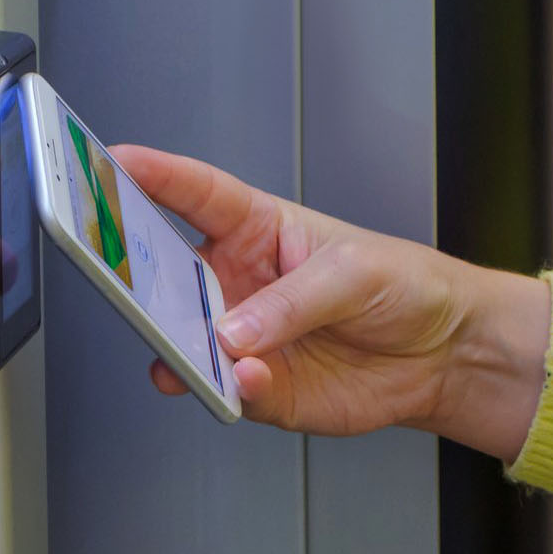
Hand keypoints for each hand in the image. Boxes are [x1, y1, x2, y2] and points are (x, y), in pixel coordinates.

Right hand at [113, 146, 552, 458]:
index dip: (150, 176)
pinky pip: (226, 391)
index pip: (193, 194)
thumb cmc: (404, 287)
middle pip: (168, 274)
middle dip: (136, 274)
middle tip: (116, 276)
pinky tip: (245, 379)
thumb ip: (294, 299)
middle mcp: (239, 283)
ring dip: (178, 345)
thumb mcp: (355, 271)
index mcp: (257, 229)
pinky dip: (228, 389)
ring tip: (189, 348)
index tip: (109, 163)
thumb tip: (234, 329)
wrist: (443, 354)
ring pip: (186, 341)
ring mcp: (245, 339)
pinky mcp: (262, 389)